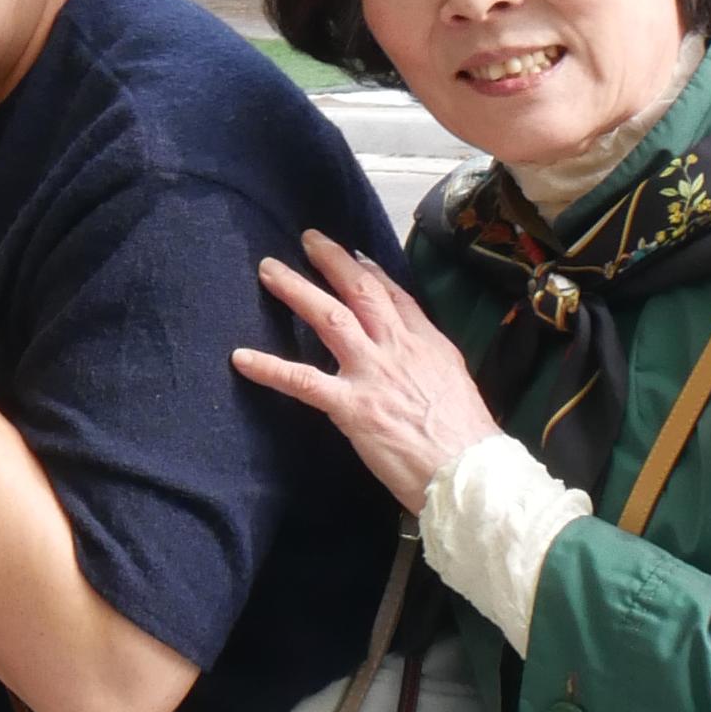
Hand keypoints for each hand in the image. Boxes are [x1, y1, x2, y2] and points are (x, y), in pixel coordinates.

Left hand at [231, 232, 500, 516]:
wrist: (469, 472)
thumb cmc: (468, 440)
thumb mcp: (457, 384)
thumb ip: (431, 363)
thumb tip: (415, 358)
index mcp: (428, 345)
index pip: (396, 297)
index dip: (373, 272)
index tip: (355, 255)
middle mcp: (398, 349)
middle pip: (361, 291)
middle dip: (332, 261)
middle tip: (307, 239)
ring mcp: (373, 373)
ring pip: (329, 318)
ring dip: (296, 290)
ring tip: (268, 270)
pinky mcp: (351, 406)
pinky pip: (302, 382)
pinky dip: (270, 368)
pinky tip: (241, 358)